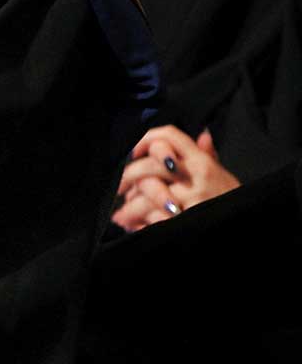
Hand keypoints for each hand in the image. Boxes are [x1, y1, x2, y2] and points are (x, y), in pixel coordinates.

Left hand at [114, 126, 241, 233]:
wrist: (243, 223)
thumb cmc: (229, 199)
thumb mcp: (223, 176)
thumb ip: (208, 156)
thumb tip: (203, 135)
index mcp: (202, 162)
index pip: (169, 136)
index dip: (146, 139)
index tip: (133, 153)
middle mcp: (196, 177)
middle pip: (149, 166)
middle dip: (127, 178)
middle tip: (118, 190)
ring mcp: (191, 200)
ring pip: (147, 196)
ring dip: (129, 208)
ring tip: (122, 217)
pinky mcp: (185, 221)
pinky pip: (154, 220)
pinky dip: (140, 225)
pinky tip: (135, 228)